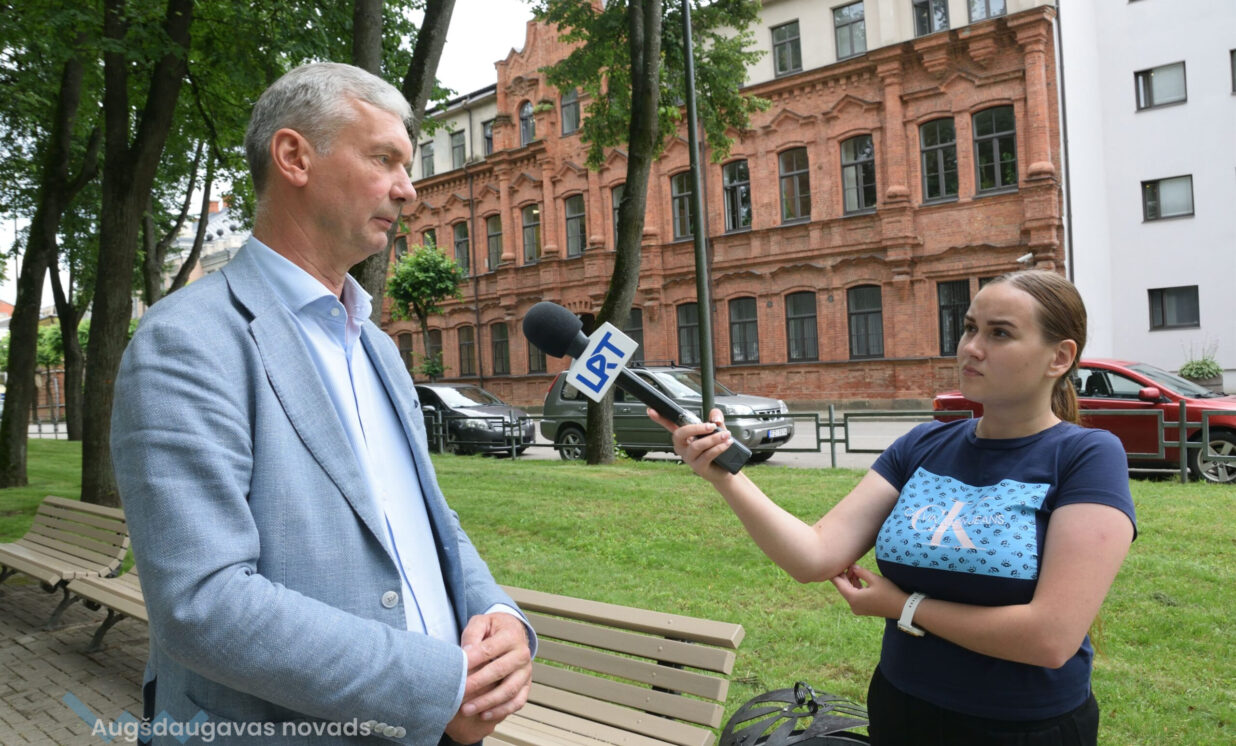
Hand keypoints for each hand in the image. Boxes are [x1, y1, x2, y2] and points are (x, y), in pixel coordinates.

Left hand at [444, 613, 531, 741]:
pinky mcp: (526, 685)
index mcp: (511, 636)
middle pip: (499, 671)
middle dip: (477, 683)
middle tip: (458, 692)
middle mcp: (522, 654)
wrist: (513, 632)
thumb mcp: (481, 623)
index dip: (472, 660)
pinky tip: (483, 715)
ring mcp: (526, 672)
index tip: (457, 669)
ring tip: (466, 709)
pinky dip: (501, 711)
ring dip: (487, 702)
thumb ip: (472, 634)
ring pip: (509, 690)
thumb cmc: (493, 629)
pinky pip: (517, 702)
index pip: (489, 649)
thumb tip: (466, 652)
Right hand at [647, 407, 734, 482]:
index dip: (660, 418)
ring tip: (726, 435)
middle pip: (681, 434)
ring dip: (713, 439)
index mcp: (684, 437)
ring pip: (697, 445)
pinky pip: (707, 455)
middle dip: (696, 428)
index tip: (651, 410)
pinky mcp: (698, 467)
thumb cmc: (717, 450)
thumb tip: (715, 419)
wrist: (724, 471)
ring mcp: (689, 458)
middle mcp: (683, 447)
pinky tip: (727, 444)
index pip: (670, 425)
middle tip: (711, 426)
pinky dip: (718, 448)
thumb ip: (716, 419)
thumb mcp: (718, 430)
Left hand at [828, 563, 907, 619]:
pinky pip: (855, 596)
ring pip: (849, 592)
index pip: (839, 584)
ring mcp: (858, 609)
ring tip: (854, 568)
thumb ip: (860, 572)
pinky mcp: (864, 609)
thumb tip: (852, 567)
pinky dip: (855, 587)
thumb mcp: (874, 579)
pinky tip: (858, 577)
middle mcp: (853, 605)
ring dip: (850, 581)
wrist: (903, 608)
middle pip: (843, 588)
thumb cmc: (889, 592)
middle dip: (844, 576)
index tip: (831, 564)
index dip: (834, 573)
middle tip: (847, 563)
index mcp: (853, 599)